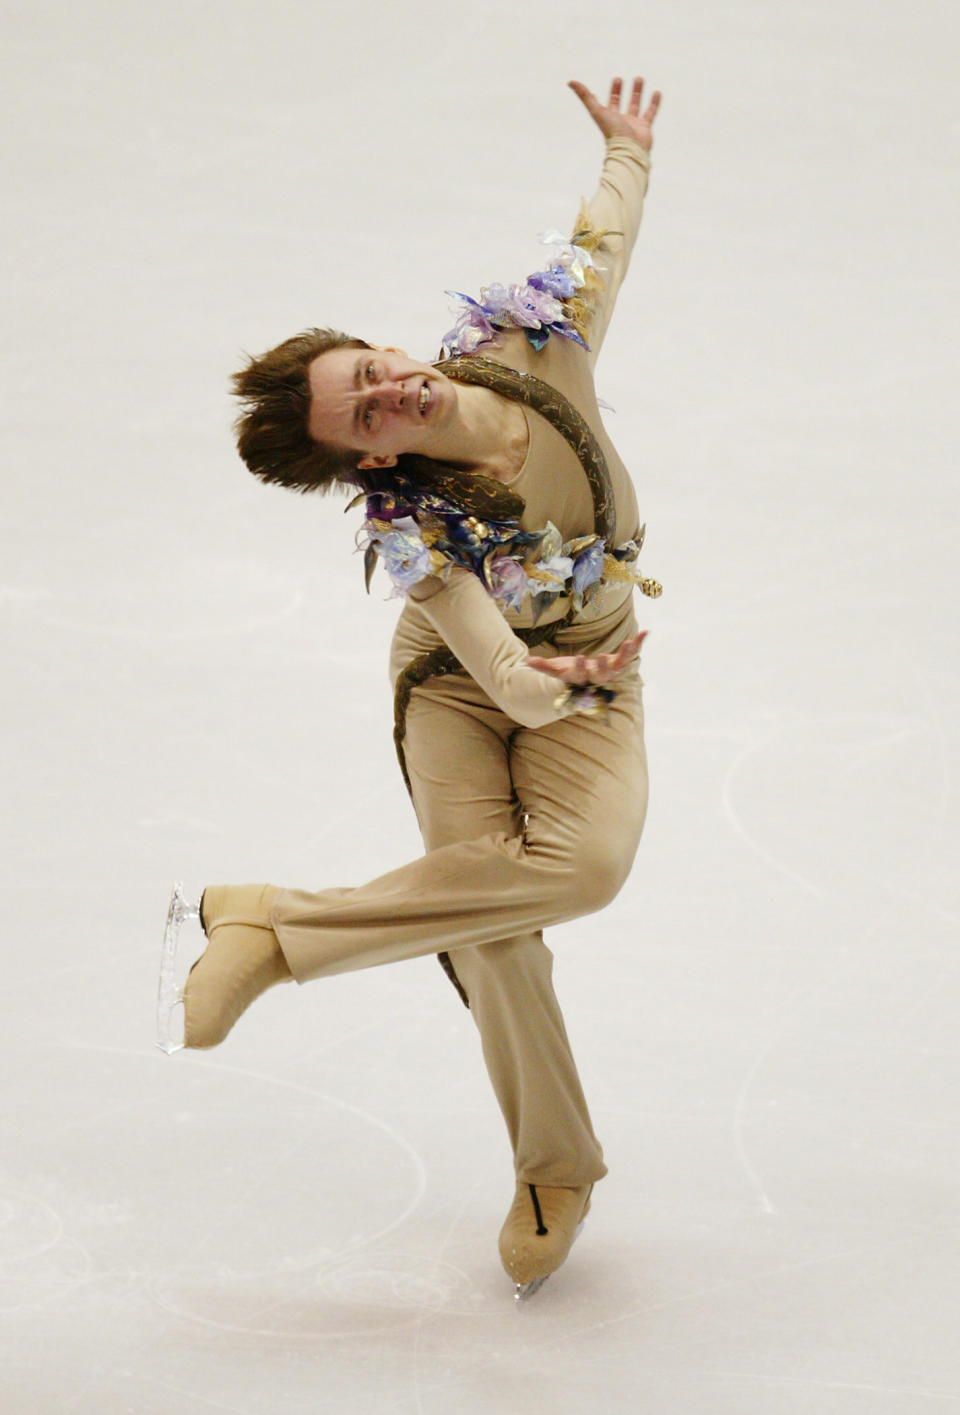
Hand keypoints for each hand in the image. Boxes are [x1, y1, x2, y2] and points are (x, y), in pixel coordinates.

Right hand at [527, 631, 646, 684]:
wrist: (584, 681)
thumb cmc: (568, 673)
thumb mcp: (555, 669)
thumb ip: (543, 666)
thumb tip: (527, 661)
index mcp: (581, 679)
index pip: (579, 676)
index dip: (579, 669)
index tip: (578, 658)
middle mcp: (597, 677)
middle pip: (602, 675)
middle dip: (603, 666)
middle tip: (602, 656)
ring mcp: (610, 670)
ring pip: (620, 665)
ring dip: (626, 654)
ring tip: (631, 642)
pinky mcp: (618, 662)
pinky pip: (630, 654)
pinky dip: (638, 644)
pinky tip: (646, 632)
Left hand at [568, 77, 661, 151]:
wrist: (628, 149)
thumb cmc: (612, 132)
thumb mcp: (596, 110)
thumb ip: (585, 96)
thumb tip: (570, 81)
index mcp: (610, 117)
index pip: (611, 102)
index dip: (613, 91)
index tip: (617, 80)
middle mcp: (621, 120)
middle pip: (622, 103)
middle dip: (623, 91)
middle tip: (627, 79)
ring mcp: (633, 124)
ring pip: (636, 105)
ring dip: (638, 93)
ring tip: (640, 79)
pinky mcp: (645, 127)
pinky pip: (651, 113)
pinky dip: (654, 103)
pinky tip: (657, 92)